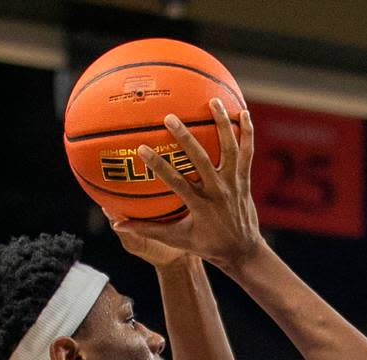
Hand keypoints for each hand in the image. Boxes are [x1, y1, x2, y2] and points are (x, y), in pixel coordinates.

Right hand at [112, 99, 263, 273]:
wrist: (243, 251)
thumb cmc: (208, 245)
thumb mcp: (179, 240)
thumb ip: (149, 229)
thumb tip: (118, 223)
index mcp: (200, 206)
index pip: (177, 183)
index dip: (159, 166)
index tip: (141, 149)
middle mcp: (218, 192)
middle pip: (202, 161)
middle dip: (186, 139)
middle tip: (170, 117)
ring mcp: (234, 184)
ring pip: (229, 150)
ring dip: (222, 125)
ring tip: (213, 101)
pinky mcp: (245, 180)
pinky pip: (247, 153)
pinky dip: (248, 133)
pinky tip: (243, 112)